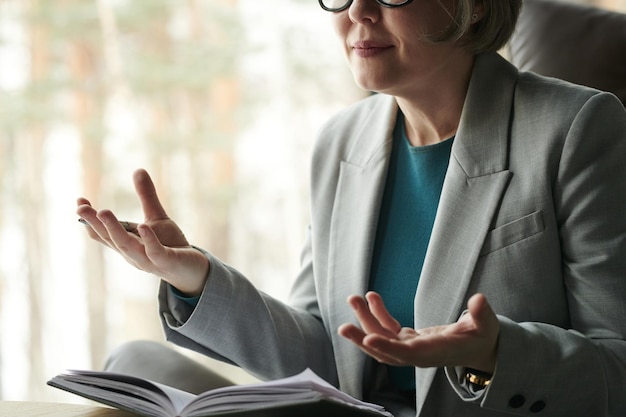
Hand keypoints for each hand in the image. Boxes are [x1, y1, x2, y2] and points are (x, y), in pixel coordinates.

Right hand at [76, 168, 208, 295]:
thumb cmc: (171, 244)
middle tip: (81, 208)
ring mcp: (148, 260)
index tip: (79, 201)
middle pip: (110, 239)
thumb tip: (138, 169)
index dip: (89, 221)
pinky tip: (143, 226)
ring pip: (127, 246)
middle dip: (95, 223)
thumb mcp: (156, 218)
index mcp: (126, 244)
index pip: (103, 234)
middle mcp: (132, 254)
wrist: (193, 269)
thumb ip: (146, 196)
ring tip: (103, 212)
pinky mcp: (166, 262)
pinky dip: (148, 240)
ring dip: (114, 230)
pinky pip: (155, 252)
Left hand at [338, 292, 499, 373]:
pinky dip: (377, 314)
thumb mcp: (486, 325)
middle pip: (385, 350)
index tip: (368, 338)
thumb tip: (480, 300)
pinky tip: (371, 297)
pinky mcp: (408, 340)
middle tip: (343, 327)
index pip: (407, 353)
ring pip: (382, 338)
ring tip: (354, 299)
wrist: (479, 348)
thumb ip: (482, 314)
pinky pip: (388, 329)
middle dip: (363, 338)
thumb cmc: (482, 336)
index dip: (387, 347)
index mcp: (434, 353)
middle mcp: (417, 354)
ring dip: (365, 321)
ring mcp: (410, 348)